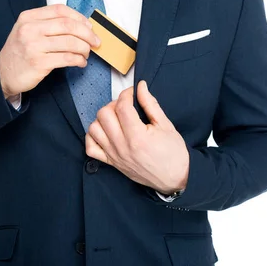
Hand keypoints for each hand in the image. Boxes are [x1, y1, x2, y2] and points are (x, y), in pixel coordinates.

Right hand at [0, 4, 100, 97]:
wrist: (2, 74)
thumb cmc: (19, 52)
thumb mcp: (26, 30)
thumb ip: (48, 24)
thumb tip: (80, 25)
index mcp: (28, 17)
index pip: (60, 10)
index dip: (79, 17)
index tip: (89, 26)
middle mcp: (30, 29)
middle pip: (68, 25)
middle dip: (87, 33)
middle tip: (95, 41)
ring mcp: (34, 46)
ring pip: (70, 42)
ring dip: (84, 48)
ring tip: (86, 53)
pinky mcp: (39, 63)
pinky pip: (67, 58)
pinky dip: (78, 60)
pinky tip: (80, 62)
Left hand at [85, 80, 188, 194]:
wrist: (175, 179)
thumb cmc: (173, 154)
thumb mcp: (166, 125)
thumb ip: (150, 104)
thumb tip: (141, 86)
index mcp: (137, 136)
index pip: (122, 107)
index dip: (126, 94)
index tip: (133, 92)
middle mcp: (122, 146)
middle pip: (104, 115)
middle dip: (114, 104)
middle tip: (126, 106)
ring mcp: (114, 155)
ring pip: (94, 128)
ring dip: (103, 119)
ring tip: (116, 119)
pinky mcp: (111, 163)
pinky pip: (90, 148)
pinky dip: (93, 137)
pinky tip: (106, 132)